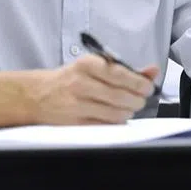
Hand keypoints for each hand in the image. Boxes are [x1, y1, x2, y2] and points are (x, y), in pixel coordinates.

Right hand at [30, 56, 158, 125]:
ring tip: (128, 107)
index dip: (139, 83)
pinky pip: (106, 125)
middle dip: (137, 100)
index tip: (147, 86)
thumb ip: (126, 69)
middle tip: (140, 99)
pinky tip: (115, 116)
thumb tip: (153, 70)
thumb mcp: (94, 66)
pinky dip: (116, 121)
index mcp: (87, 64)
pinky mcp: (75, 122)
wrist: (37, 95)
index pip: (120, 73)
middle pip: (121, 96)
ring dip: (129, 112)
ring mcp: (77, 104)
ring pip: (116, 113)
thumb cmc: (70, 79)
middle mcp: (80, 83)